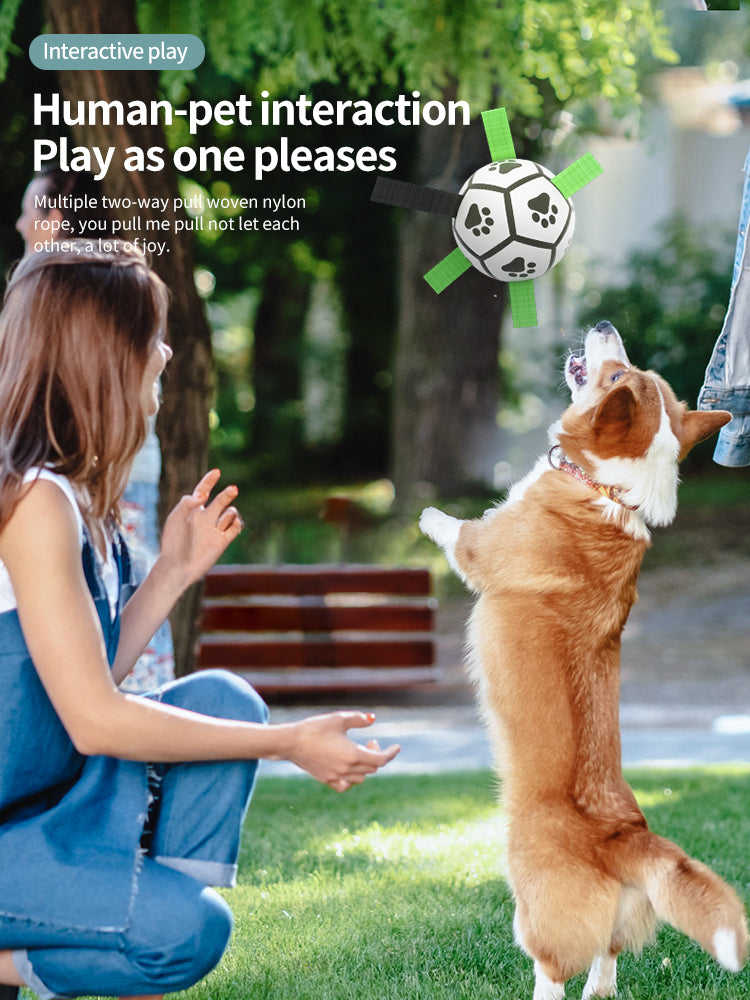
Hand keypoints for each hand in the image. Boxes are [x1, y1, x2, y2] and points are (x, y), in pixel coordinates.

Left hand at [159, 470, 243, 588]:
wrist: (178, 566)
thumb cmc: (173, 542)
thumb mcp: (176, 518)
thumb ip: (188, 503)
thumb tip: (204, 496)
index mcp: (192, 510)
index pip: (203, 490)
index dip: (210, 480)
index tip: (217, 472)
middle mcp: (205, 518)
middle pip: (221, 500)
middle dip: (228, 494)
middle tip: (233, 489)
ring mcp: (214, 529)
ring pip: (230, 513)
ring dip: (231, 511)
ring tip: (226, 516)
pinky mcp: (222, 541)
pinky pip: (235, 527)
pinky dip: (236, 523)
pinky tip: (232, 524)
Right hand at [280, 712, 399, 791]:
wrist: (290, 742)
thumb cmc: (315, 727)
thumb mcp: (339, 719)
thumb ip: (359, 719)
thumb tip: (373, 719)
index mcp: (352, 754)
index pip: (380, 760)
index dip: (391, 753)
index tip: (397, 747)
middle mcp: (346, 769)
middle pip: (372, 768)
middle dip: (377, 755)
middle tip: (370, 741)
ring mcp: (336, 777)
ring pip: (361, 778)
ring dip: (366, 766)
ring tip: (360, 752)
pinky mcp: (326, 779)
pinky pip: (345, 785)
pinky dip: (352, 779)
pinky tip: (350, 769)